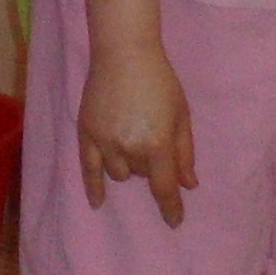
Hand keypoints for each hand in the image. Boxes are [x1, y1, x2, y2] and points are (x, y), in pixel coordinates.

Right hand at [77, 35, 196, 223]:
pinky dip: (94, 187)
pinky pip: (88, 168)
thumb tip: (189, 185)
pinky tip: (97, 202)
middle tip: (152, 137)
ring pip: (119, 173)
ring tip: (133, 141)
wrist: (123, 53)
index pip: (164, 188)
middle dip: (151, 165)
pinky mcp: (86, 133)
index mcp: (157, 143)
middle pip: (142, 175)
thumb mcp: (182, 115)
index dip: (171, 207)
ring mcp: (105, 141)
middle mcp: (129, 147)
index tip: (175, 221)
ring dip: (129, 166)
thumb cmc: (161, 81)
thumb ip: (184, 153)